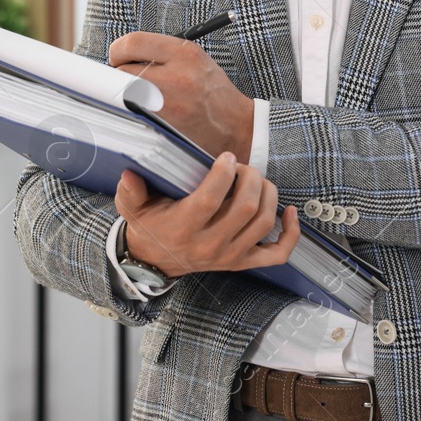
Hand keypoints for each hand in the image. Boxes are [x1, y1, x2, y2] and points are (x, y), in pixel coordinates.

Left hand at [109, 31, 253, 160]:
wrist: (235, 126)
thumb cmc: (212, 92)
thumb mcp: (195, 60)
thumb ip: (162, 53)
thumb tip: (124, 54)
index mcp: (185, 53)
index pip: (133, 42)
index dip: (119, 50)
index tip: (119, 57)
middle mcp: (177, 76)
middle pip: (123, 70)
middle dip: (119, 75)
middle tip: (125, 80)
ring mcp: (169, 104)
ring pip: (124, 94)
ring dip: (123, 95)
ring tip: (137, 97)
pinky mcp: (164, 126)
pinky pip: (132, 115)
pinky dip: (131, 112)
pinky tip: (143, 113)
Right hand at [115, 153, 300, 277]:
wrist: (156, 262)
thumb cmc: (150, 227)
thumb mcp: (133, 208)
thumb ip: (130, 191)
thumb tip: (130, 174)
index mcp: (184, 228)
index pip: (211, 199)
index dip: (224, 173)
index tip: (225, 158)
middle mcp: (210, 245)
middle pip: (246, 207)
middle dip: (250, 177)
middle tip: (242, 167)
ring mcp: (230, 256)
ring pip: (264, 222)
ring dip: (268, 193)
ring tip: (256, 179)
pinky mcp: (244, 262)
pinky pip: (278, 253)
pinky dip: (291, 233)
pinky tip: (289, 211)